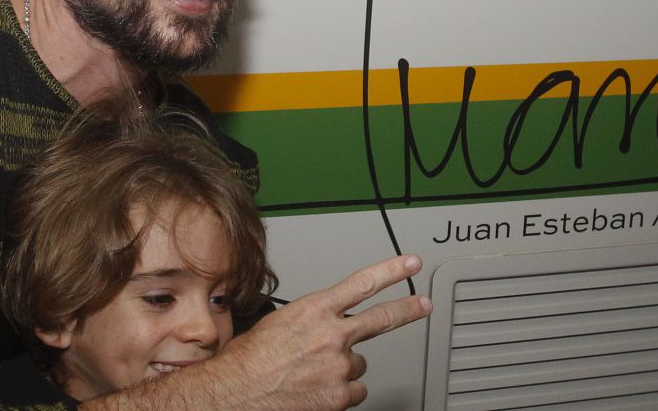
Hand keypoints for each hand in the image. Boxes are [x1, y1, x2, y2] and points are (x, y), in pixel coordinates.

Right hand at [214, 254, 431, 409]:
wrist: (235, 393)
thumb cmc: (247, 360)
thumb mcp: (277, 323)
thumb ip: (309, 321)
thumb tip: (319, 327)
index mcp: (315, 309)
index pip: (362, 283)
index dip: (392, 271)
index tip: (409, 263)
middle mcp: (332, 335)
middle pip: (381, 318)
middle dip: (407, 309)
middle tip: (422, 304)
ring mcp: (339, 366)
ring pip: (358, 363)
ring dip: (342, 367)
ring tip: (313, 372)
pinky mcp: (340, 395)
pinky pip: (354, 391)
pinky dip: (340, 392)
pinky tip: (317, 389)